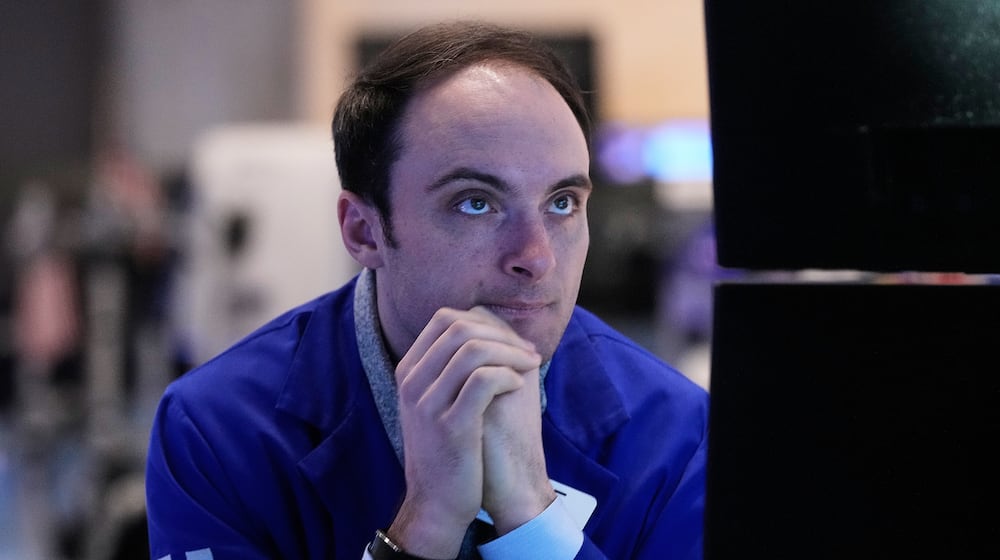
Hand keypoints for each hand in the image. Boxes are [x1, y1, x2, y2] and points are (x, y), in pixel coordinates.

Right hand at [388, 307, 540, 557]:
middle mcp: (412, 383)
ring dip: (510, 353)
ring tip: (530, 367)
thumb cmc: (448, 449)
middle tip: (528, 352)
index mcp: (409, 372)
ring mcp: (427, 404)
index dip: (485, 321)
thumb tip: (487, 330)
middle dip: (502, 334)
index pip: (444, 319)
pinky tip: (519, 386)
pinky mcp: (450, 427)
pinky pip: (483, 381)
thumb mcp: (437, 402)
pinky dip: (507, 376)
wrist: (436, 502)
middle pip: (459, 328)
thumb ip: (450, 368)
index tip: (512, 341)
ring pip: (473, 350)